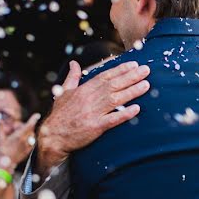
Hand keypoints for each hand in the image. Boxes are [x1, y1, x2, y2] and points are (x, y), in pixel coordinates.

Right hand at [0, 113, 40, 170]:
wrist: (6, 164)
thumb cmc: (2, 151)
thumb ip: (0, 128)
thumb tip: (0, 121)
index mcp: (19, 136)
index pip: (29, 125)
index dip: (33, 119)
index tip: (37, 115)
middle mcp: (26, 140)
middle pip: (29, 129)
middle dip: (23, 126)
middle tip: (14, 128)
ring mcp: (28, 146)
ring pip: (30, 134)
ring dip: (26, 132)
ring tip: (16, 135)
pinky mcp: (29, 150)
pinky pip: (31, 141)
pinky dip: (27, 138)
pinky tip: (20, 141)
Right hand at [36, 61, 150, 172]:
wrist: (52, 136)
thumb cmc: (60, 114)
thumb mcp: (64, 92)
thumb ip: (72, 77)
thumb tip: (74, 63)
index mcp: (84, 90)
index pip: (105, 76)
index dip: (120, 70)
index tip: (134, 64)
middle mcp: (90, 99)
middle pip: (113, 85)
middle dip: (131, 77)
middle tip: (146, 70)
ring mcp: (93, 113)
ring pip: (116, 99)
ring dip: (132, 91)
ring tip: (146, 85)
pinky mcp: (95, 127)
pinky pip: (112, 119)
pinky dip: (124, 113)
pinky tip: (136, 108)